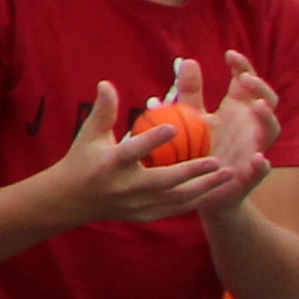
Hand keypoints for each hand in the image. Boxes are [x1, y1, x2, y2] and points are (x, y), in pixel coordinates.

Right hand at [55, 75, 265, 229]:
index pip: (133, 151)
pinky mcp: (143, 215)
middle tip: (218, 159)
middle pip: (163, 181)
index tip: (173, 127)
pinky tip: (214, 189)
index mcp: (109, 165)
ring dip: (204, 187)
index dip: (152, 140)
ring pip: (175, 198)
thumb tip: (107, 83)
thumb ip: (103, 111)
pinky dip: (196, 200)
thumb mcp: (89, 135)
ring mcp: (135, 204)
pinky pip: (174, 208)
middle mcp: (124, 187)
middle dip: (192, 171)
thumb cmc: (82, 160)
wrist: (70, 200)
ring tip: (228, 174)